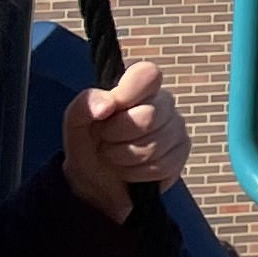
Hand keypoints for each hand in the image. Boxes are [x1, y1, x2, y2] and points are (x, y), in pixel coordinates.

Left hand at [61, 58, 188, 219]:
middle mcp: (163, 103)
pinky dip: (137, 173)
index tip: (109, 110)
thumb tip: (107, 105)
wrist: (96, 182)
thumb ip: (85, 105)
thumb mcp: (75, 124)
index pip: (148, 74)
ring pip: (154, 146)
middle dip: (117, 136)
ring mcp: (176, 128)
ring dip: (125, 158)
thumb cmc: (89, 144)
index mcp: (138, 87)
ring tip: (116, 156)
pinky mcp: (182, 153)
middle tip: (106, 139)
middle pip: (147, 117)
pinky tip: (131, 169)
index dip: (128, 93)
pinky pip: (161, 166)